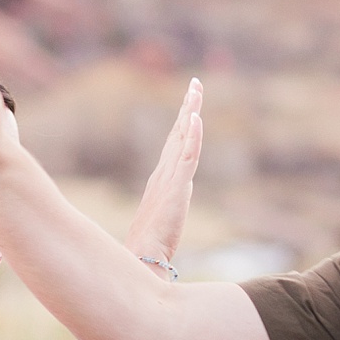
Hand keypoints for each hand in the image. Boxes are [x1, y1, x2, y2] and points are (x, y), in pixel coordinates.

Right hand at [126, 79, 202, 269]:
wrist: (143, 254)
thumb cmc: (152, 240)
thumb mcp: (167, 212)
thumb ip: (174, 197)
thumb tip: (184, 188)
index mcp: (162, 176)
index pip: (175, 142)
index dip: (183, 120)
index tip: (190, 102)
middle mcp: (164, 171)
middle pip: (178, 131)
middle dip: (188, 106)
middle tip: (195, 84)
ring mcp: (169, 177)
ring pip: (182, 137)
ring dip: (190, 112)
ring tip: (196, 90)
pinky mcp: (176, 187)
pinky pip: (187, 156)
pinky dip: (191, 136)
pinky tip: (195, 119)